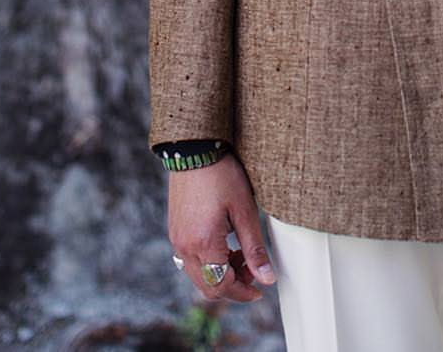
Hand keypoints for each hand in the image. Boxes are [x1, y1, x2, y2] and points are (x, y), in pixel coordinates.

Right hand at [167, 151, 276, 303]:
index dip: (243, 292)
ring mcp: (177, 239)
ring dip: (220, 274)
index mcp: (203, 244)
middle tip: (252, 271)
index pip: (222, 286)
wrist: (193, 149)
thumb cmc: (221, 175)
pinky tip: (224, 244)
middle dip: (232, 286)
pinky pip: (190, 260)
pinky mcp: (175, 230)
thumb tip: (267, 278)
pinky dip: (209, 262)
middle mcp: (185, 247)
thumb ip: (255, 249)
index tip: (259, 288)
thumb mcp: (244, 211)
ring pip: (198, 275)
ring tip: (240, 254)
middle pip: (208, 287)